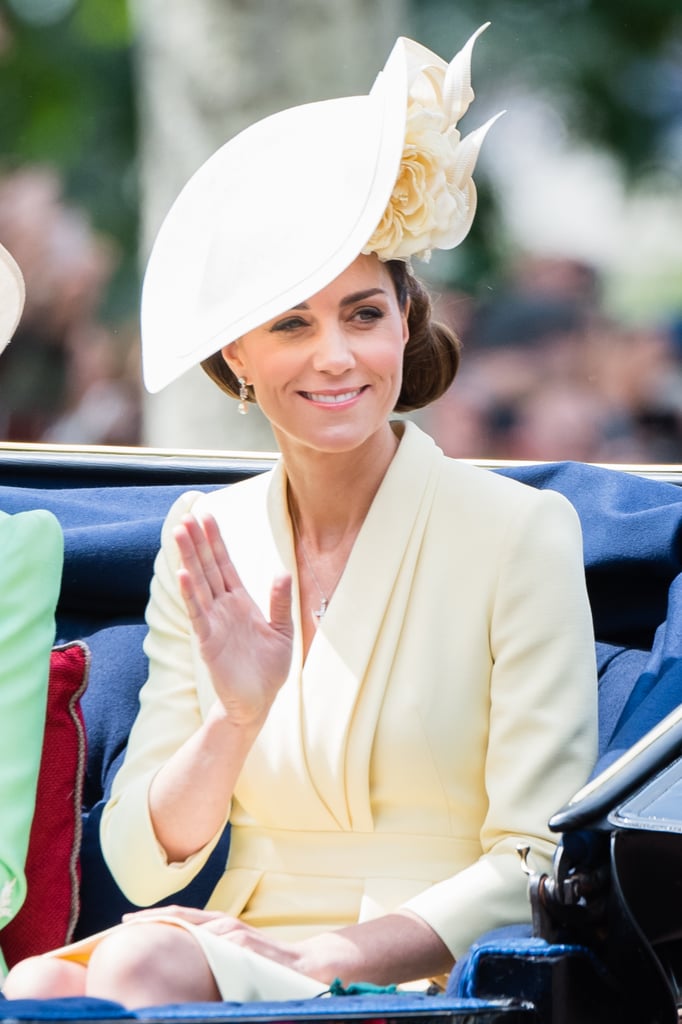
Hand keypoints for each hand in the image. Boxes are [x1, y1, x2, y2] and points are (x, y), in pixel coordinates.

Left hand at [122, 906, 312, 977]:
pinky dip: (196, 949)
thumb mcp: (235, 952)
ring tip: (143, 940)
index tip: (126, 922)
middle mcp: (225, 925)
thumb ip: (213, 950)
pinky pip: (214, 948)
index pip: (180, 915)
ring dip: (169, 935)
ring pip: (194, 932)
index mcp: (221, 924)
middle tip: (122, 927)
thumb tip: (183, 961)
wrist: (306, 963)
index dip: (153, 916)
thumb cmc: (267, 962)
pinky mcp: (244, 948)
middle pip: (180, 918)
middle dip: (151, 921)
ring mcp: (234, 935)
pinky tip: (178, 953)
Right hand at [174, 512, 292, 726]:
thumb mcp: (283, 631)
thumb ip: (280, 602)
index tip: (206, 515)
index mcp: (240, 601)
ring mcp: (214, 623)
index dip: (215, 540)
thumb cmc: (269, 668)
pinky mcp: (209, 642)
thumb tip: (283, 572)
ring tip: (179, 534)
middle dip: (197, 542)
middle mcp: (223, 608)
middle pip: (207, 568)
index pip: (224, 564)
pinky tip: (184, 575)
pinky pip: (198, 614)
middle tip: (186, 516)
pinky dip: (191, 594)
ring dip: (189, 559)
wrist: (259, 702)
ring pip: (198, 584)